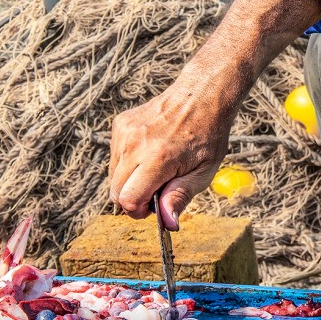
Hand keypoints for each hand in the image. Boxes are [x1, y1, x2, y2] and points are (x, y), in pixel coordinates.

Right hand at [109, 75, 233, 229]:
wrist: (202, 95)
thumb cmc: (208, 135)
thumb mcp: (204, 171)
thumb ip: (181, 197)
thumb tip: (168, 224)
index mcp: (158, 158)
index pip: (127, 199)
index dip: (139, 211)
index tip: (153, 208)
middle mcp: (135, 144)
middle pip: (115, 191)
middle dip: (133, 198)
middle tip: (159, 188)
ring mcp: (125, 132)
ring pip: (113, 175)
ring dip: (131, 179)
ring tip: (158, 166)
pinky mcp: (120, 125)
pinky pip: (115, 156)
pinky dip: (128, 162)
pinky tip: (150, 151)